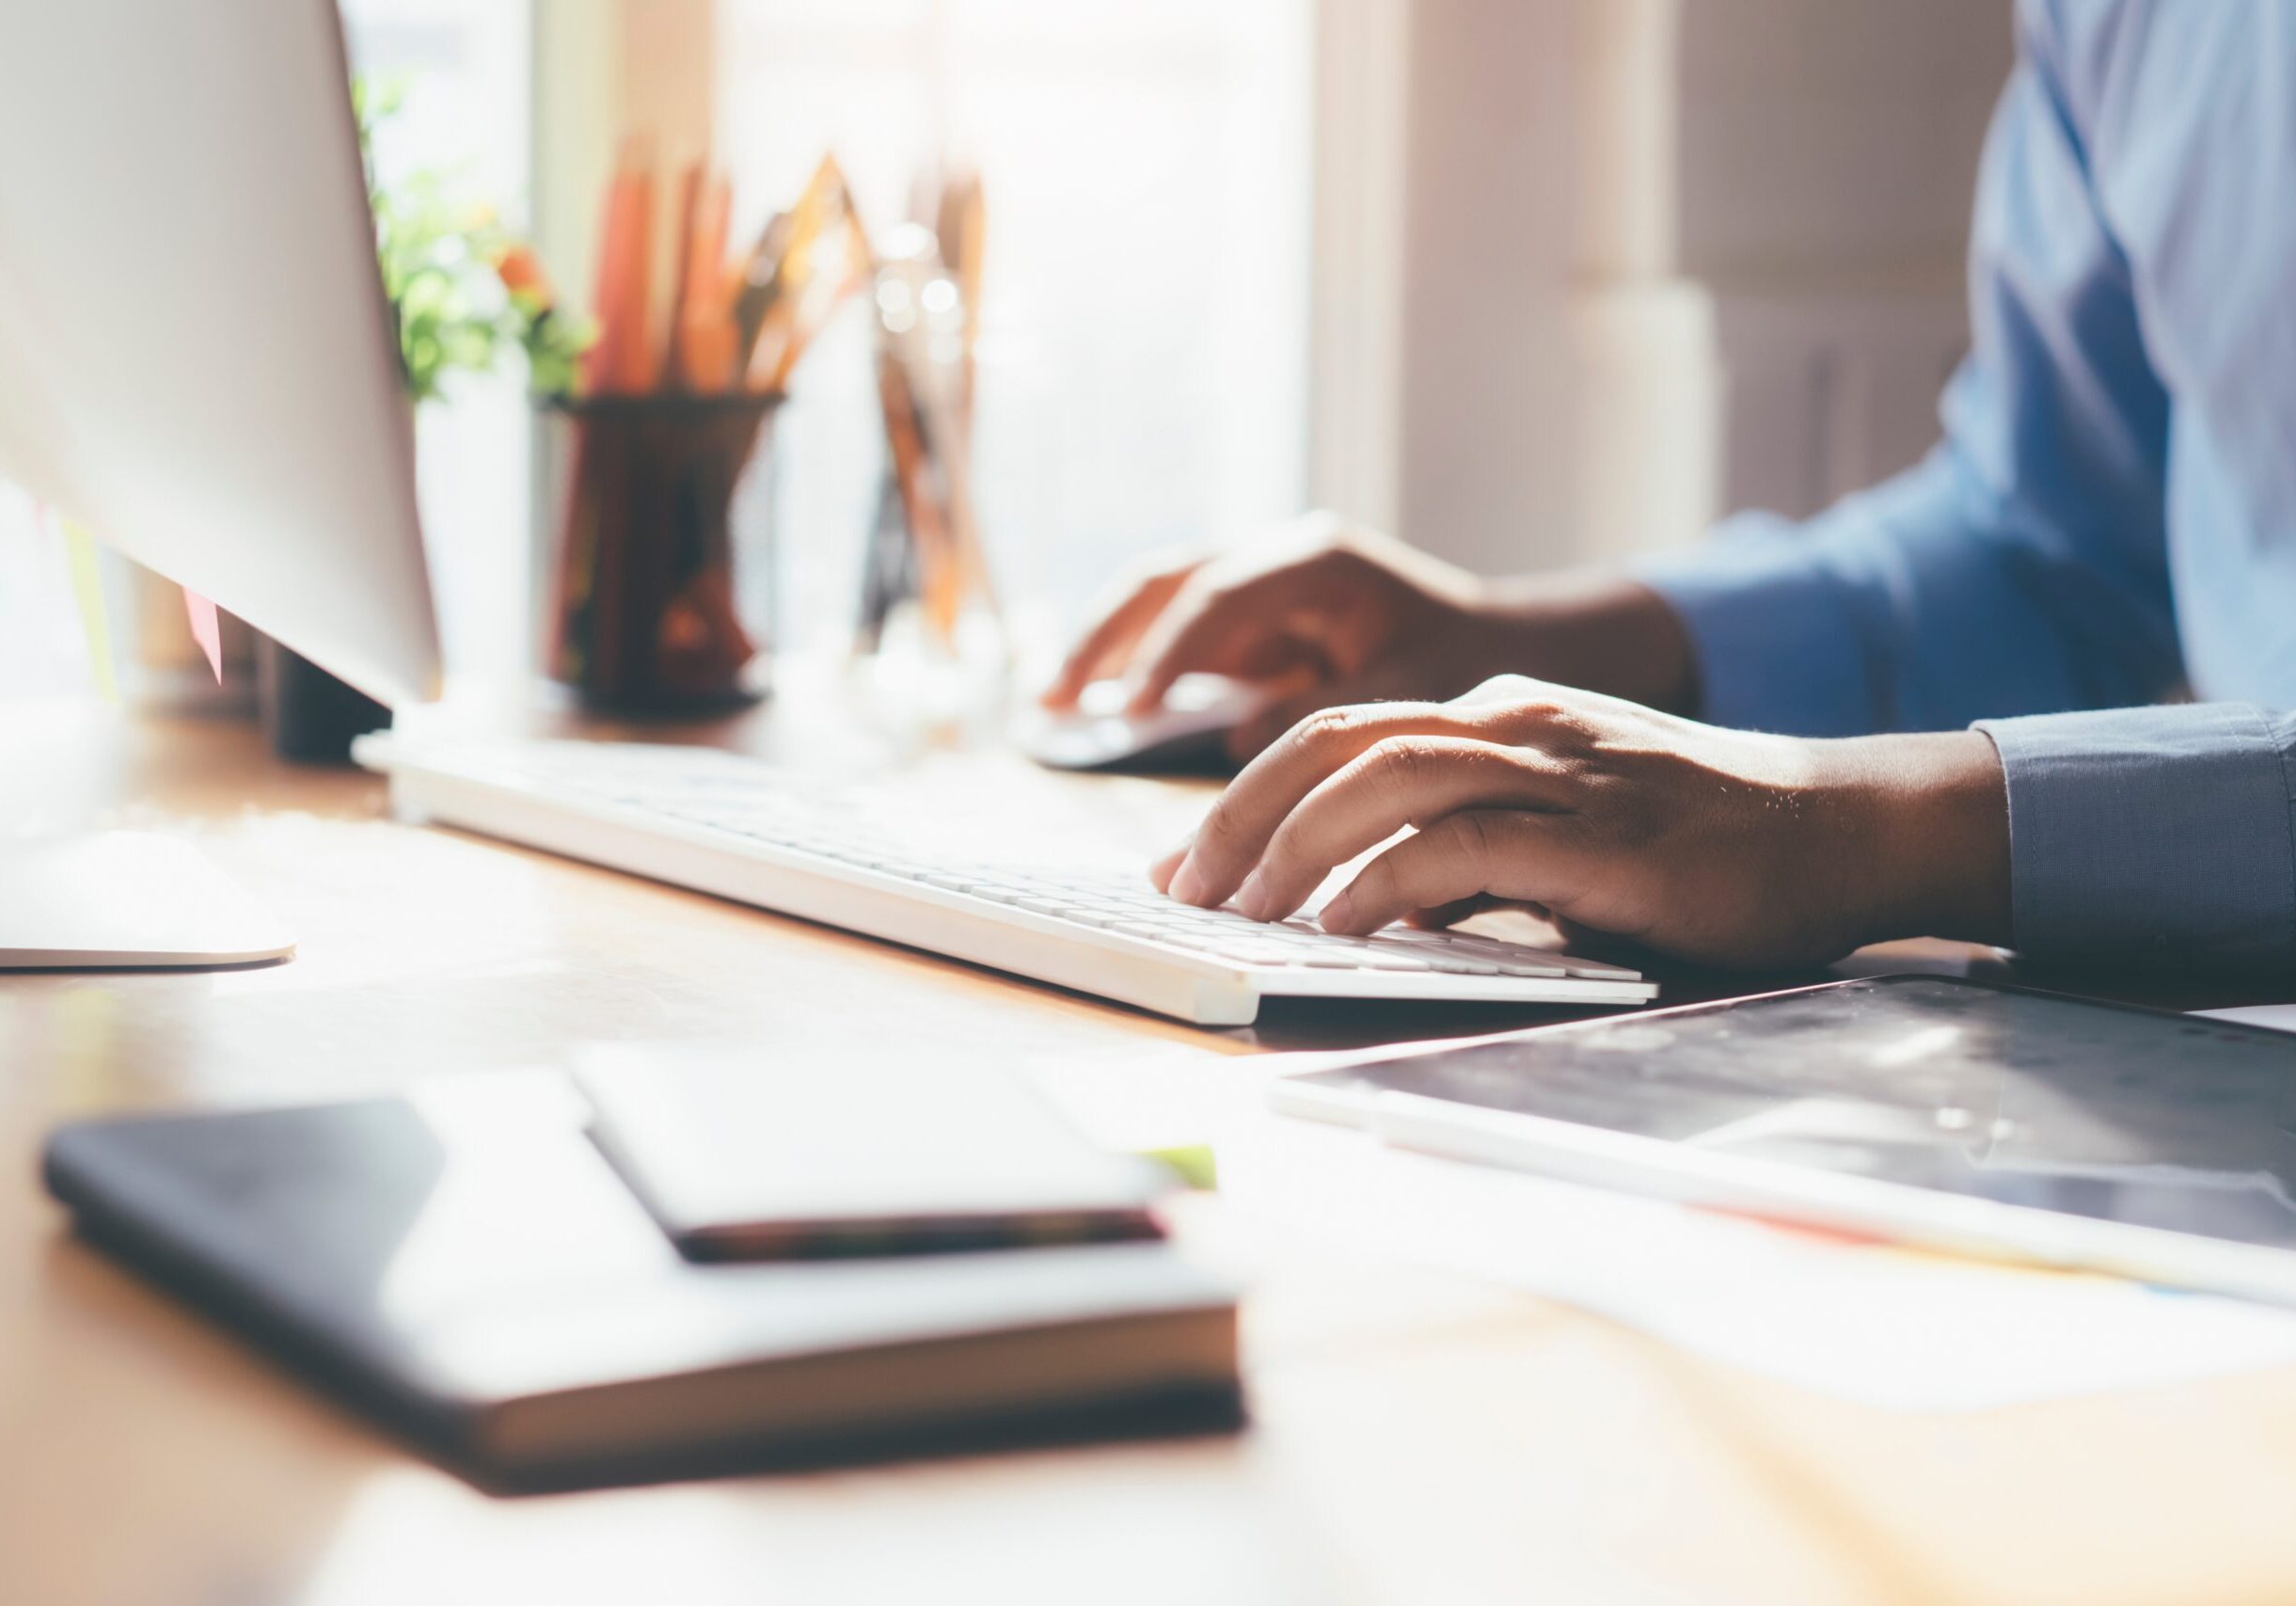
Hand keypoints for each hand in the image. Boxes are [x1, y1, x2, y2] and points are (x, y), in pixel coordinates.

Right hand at [1041, 515, 1501, 754]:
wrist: (1492, 646)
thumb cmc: (1459, 665)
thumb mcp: (1405, 696)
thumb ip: (1326, 717)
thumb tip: (1238, 744)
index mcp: (1316, 561)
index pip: (1220, 595)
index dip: (1168, 651)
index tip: (1130, 710)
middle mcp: (1274, 561)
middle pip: (1164, 582)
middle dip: (1104, 639)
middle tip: (1055, 702)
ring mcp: (1254, 589)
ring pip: (1154, 605)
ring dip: (1103, 651)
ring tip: (1051, 708)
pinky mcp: (1246, 626)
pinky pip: (1173, 641)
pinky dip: (1133, 672)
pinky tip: (1094, 714)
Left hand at [1151, 677, 2011, 969]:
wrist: (1841, 831)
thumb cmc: (1702, 850)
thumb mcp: (1561, 841)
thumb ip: (1468, 859)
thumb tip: (1370, 906)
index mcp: (1497, 719)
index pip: (1340, 736)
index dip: (1249, 794)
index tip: (1190, 862)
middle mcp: (1513, 725)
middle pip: (1336, 743)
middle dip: (1240, 814)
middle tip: (1179, 886)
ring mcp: (1556, 768)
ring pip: (1383, 778)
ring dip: (1291, 846)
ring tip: (1234, 909)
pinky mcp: (1597, 830)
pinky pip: (1461, 845)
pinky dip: (1383, 882)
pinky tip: (1337, 926)